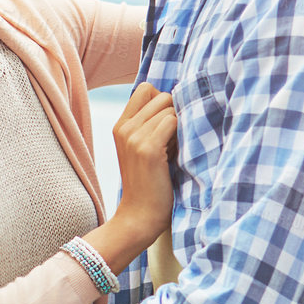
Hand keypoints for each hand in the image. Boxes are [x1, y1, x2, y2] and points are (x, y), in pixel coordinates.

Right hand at [106, 82, 177, 245]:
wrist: (140, 215)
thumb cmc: (151, 183)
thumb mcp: (145, 147)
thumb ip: (153, 124)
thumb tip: (179, 100)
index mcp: (121, 125)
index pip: (146, 88)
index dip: (163, 100)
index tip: (168, 123)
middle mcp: (124, 127)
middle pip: (161, 95)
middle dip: (174, 111)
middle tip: (174, 139)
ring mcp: (133, 137)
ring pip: (169, 106)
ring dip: (180, 123)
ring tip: (175, 148)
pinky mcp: (147, 148)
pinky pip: (173, 121)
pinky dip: (182, 133)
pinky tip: (177, 153)